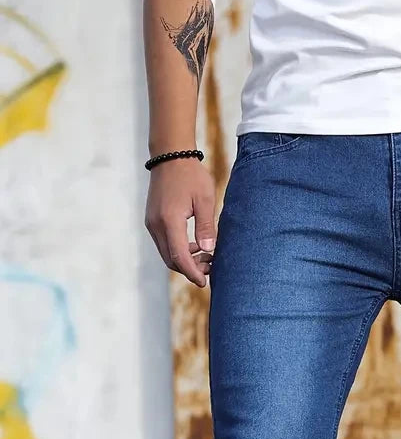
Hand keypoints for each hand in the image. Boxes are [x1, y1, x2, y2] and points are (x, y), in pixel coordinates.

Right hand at [144, 159, 216, 286]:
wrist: (170, 155)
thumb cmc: (191, 175)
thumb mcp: (204, 199)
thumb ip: (206, 226)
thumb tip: (208, 250)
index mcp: (169, 221)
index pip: (179, 257)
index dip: (192, 272)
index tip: (204, 282)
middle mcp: (156, 225)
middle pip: (171, 260)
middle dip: (190, 269)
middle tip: (211, 267)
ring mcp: (151, 223)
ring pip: (166, 254)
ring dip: (184, 261)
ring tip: (206, 256)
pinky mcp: (152, 220)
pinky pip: (164, 244)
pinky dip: (178, 251)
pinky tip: (194, 246)